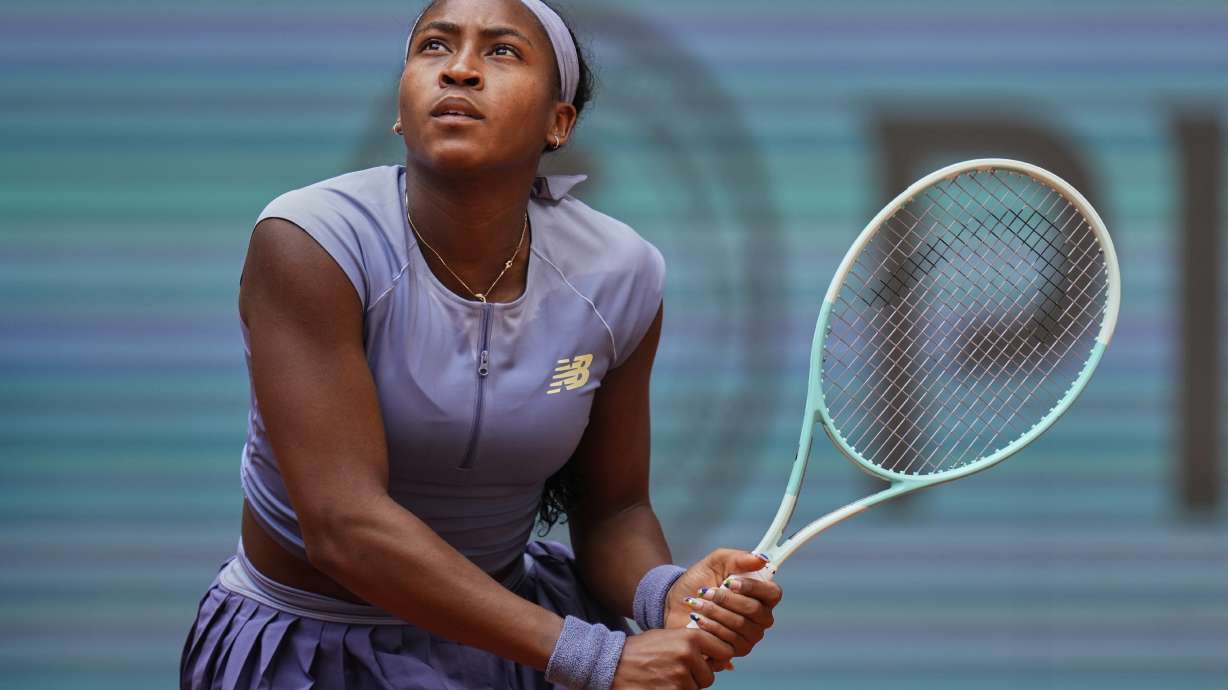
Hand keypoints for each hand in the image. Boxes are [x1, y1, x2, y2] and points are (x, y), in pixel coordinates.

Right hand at [611, 627, 733, 689]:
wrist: (613, 663)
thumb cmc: (641, 649)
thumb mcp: (669, 637)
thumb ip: (695, 644)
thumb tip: (725, 660)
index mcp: (690, 637)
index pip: (724, 651)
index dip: (717, 658)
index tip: (710, 660)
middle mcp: (688, 656)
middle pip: (710, 676)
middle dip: (697, 676)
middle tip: (677, 670)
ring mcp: (680, 677)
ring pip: (697, 689)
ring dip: (686, 686)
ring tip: (665, 677)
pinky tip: (661, 685)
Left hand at [663, 549, 782, 664]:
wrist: (677, 602)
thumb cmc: (701, 580)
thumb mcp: (716, 562)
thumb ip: (738, 558)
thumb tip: (760, 558)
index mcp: (762, 595)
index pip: (773, 593)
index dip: (753, 587)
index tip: (729, 581)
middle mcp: (761, 617)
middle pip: (755, 610)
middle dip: (726, 599)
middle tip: (706, 592)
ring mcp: (750, 636)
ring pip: (740, 625)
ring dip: (714, 611)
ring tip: (696, 603)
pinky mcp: (735, 650)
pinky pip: (728, 641)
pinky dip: (710, 627)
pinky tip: (697, 619)